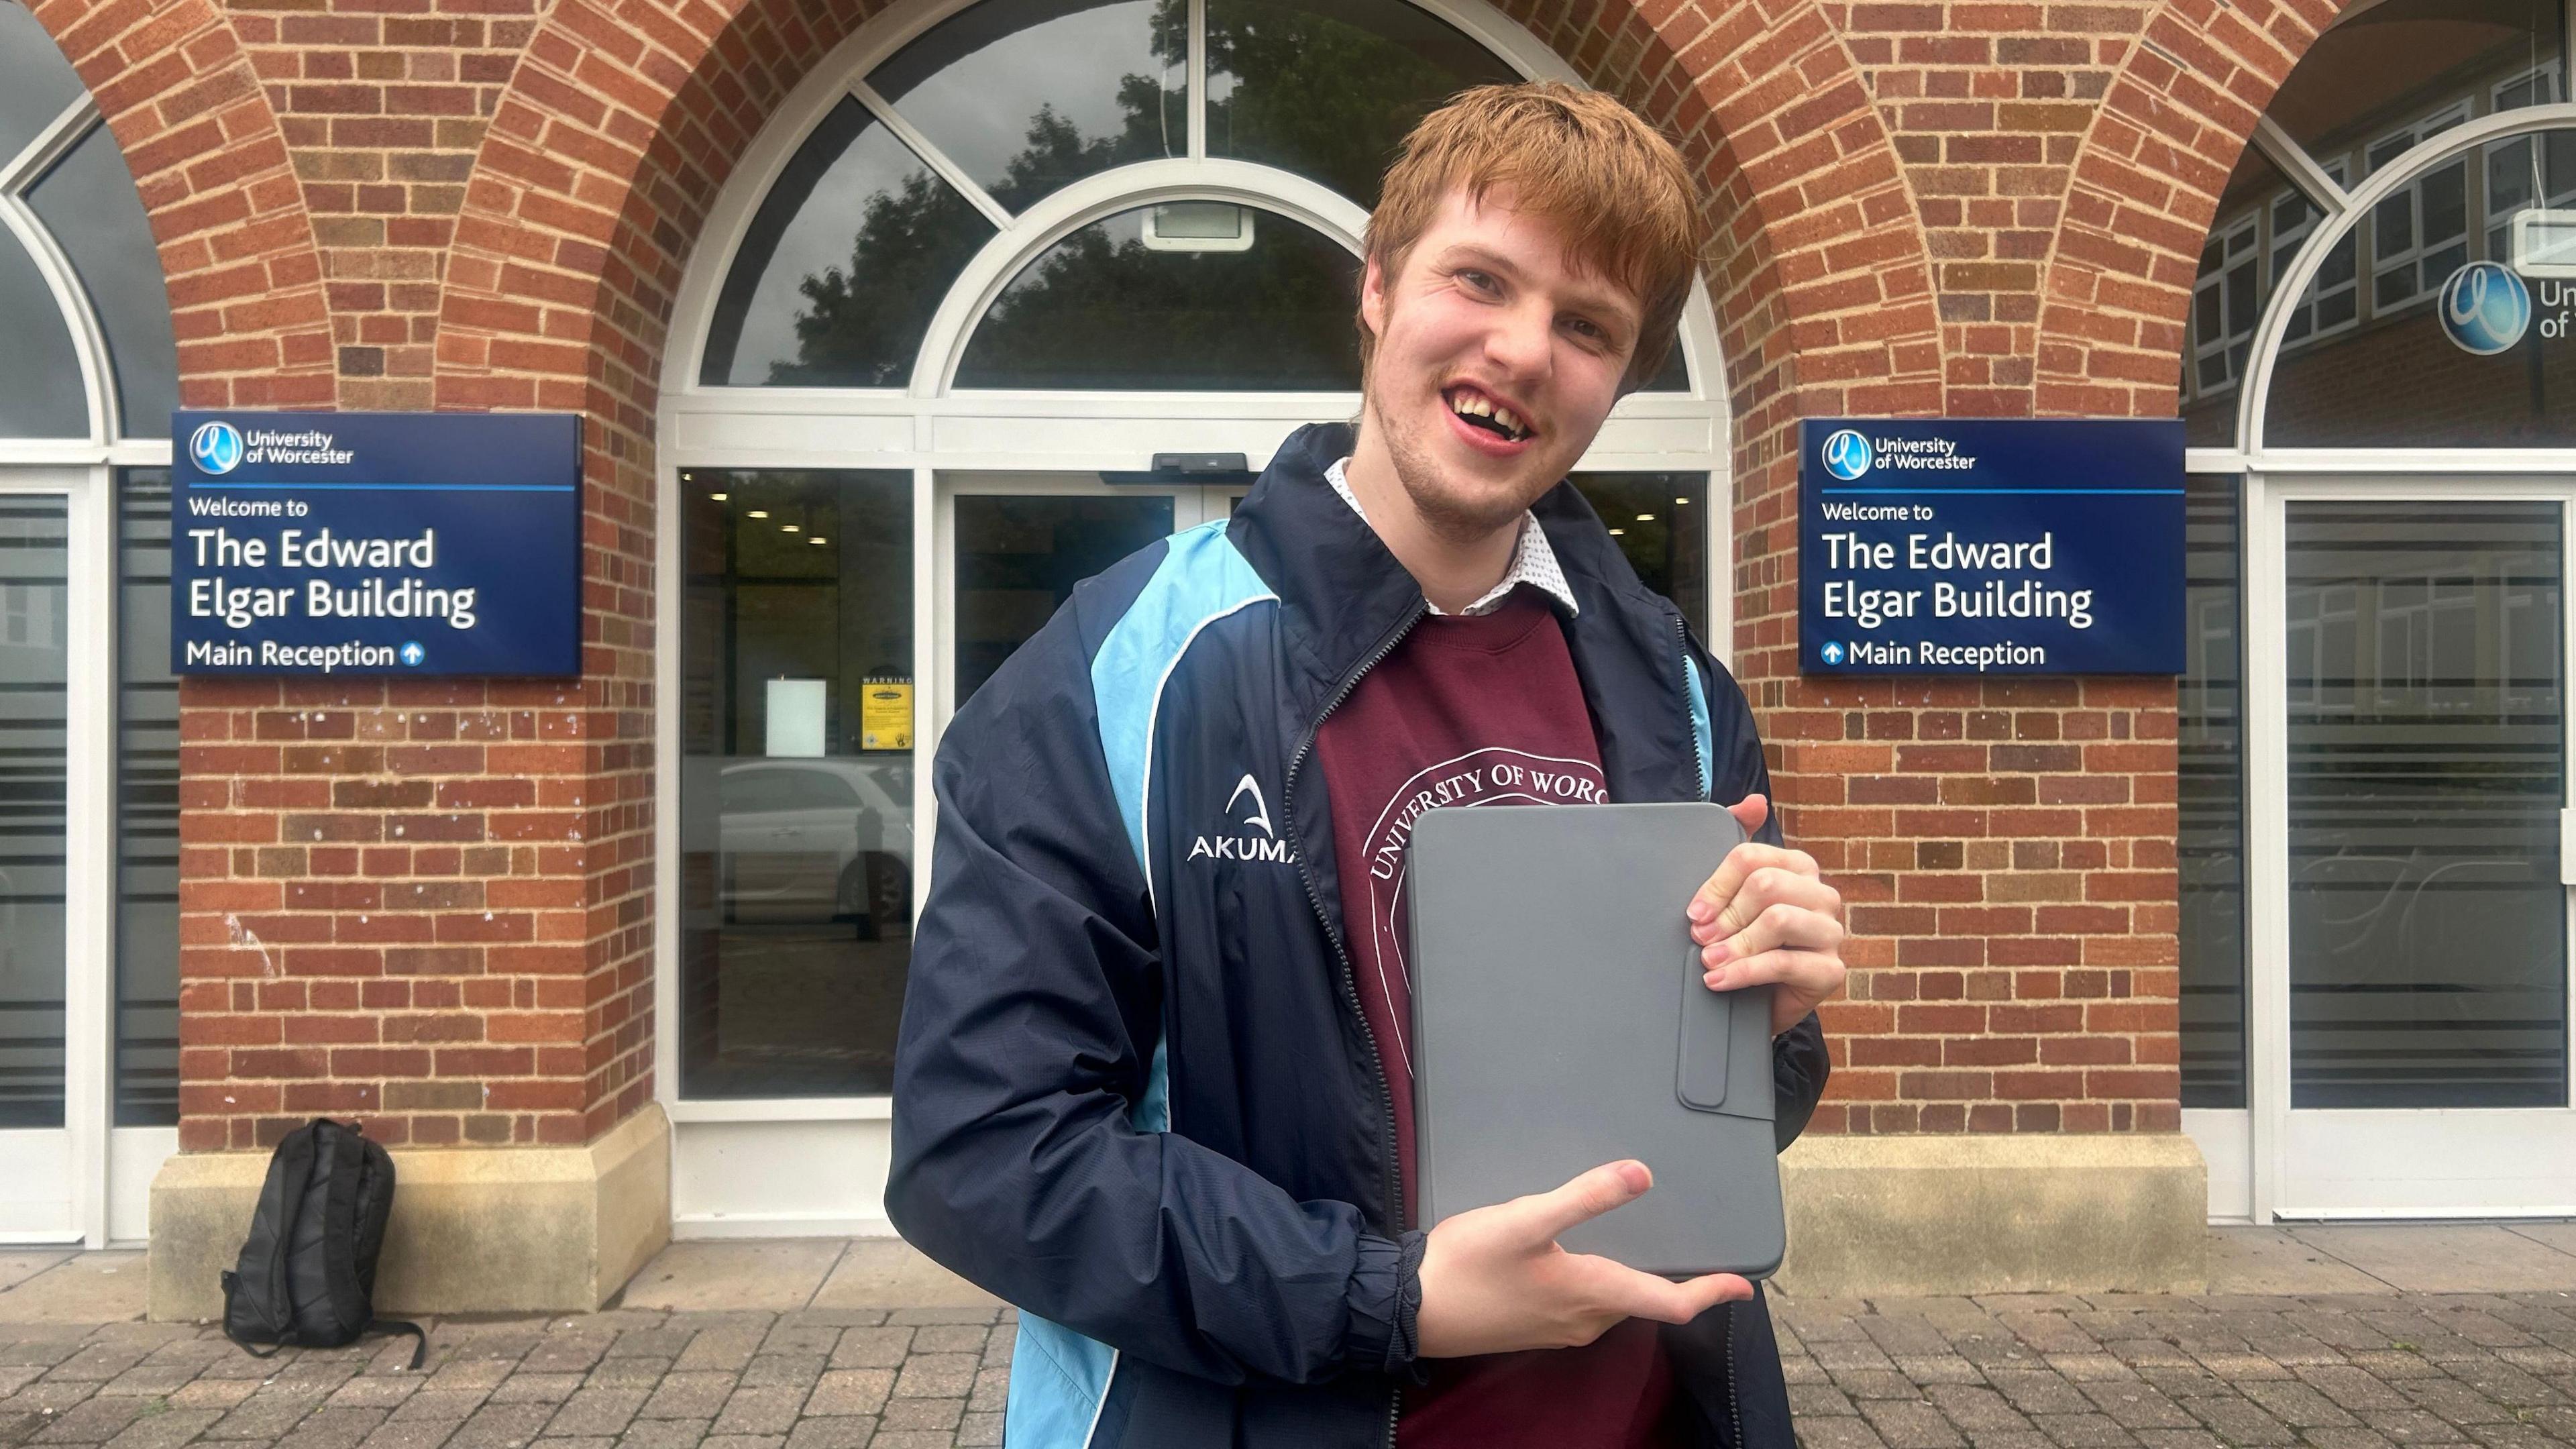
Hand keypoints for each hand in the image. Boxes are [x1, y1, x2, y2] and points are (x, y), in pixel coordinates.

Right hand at [1414, 1160, 1752, 1357]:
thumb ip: (1585, 1197)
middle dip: (1674, 1284)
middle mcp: (1584, 1320)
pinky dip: (1604, 1286)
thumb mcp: (1526, 1220)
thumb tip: (1642, 1175)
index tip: (1743, 1287)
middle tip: (1698, 1260)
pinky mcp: (1535, 1327)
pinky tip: (1584, 1261)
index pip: (1670, 1303)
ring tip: (1645, 1251)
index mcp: (1591, 1293)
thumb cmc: (1468, 1263)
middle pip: (1644, 1304)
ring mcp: (1558, 1329)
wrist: (1414, 1307)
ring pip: (1614, 1306)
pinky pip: (1586, 1309)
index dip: (1711, 1293)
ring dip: (1635, 1283)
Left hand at [1688, 795, 1846, 1035]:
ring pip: (1778, 920)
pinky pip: (1784, 963)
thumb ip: (1738, 842)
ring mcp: (1831, 932)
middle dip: (1725, 914)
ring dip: (1735, 944)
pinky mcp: (1831, 970)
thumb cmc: (1746, 940)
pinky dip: (1744, 972)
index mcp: (1799, 868)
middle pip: (1766, 886)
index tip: (1694, 912)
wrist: (1760, 999)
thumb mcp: (1735, 894)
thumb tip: (1755, 802)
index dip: (1716, 885)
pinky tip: (1718, 980)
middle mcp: (1822, 895)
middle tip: (1699, 936)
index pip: (1753, 858)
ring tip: (1708, 960)